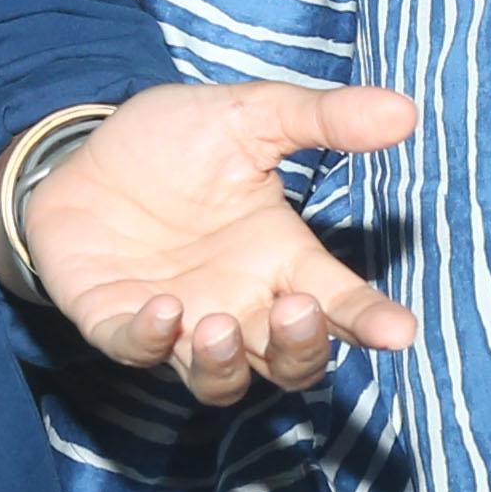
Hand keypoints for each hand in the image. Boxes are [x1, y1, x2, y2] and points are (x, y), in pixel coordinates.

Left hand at [21, 81, 420, 403]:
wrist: (86, 145)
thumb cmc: (178, 141)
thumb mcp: (252, 116)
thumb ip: (323, 119)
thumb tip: (404, 111)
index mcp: (281, 260)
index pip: (340, 302)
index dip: (372, 321)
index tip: (401, 331)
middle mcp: (239, 304)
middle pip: (289, 361)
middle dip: (300, 349)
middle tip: (299, 311)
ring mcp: (180, 322)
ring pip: (220, 380)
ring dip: (225, 365)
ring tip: (219, 327)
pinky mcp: (117, 323)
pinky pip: (139, 351)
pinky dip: (150, 340)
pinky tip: (162, 310)